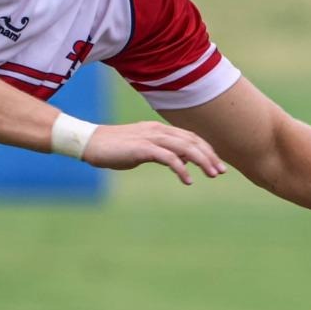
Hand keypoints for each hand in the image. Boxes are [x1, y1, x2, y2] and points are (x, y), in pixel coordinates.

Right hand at [81, 121, 225, 185]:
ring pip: (185, 147)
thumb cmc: (115, 148)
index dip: (206, 149)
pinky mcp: (143, 148)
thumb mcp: (144, 149)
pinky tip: (187, 180)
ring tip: (212, 175)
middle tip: (221, 172)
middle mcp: (158, 131)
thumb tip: (181, 162)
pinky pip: (169, 158)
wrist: (90, 143)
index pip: (190, 137)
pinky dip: (181, 168)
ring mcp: (151, 138)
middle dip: (209, 156)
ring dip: (202, 161)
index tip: (217, 163)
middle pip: (192, 141)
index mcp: (159, 129)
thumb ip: (163, 153)